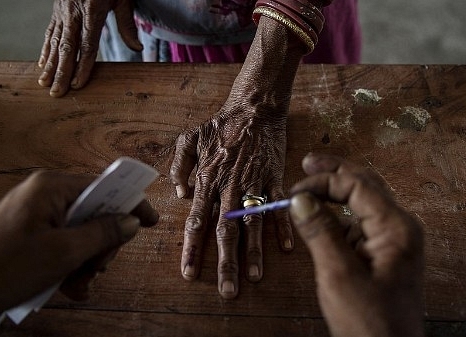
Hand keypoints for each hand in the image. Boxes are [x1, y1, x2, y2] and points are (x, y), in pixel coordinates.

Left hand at [0, 171, 157, 332]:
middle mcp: (43, 196)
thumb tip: (131, 221)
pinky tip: (69, 288)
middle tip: (96, 269)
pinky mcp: (28, 236)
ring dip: (86, 261)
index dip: (129, 204)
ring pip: (80, 233)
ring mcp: (34, 216)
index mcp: (50, 188)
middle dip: (101, 245)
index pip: (103, 187)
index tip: (151, 220)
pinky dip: (70, 266)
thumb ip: (103, 234)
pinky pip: (62, 245)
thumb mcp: (64, 252)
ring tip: (77, 284)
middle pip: (94, 213)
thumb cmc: (3, 269)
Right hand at [38, 0, 141, 96]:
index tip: (78, 85)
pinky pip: (49, 31)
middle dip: (61, 72)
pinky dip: (45, 49)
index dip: (82, 66)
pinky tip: (42, 63)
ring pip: (54, 42)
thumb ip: (126, 24)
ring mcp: (62, 11)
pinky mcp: (56, 10)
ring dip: (49, 64)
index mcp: (92, 11)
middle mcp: (73, 12)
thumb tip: (137, 48)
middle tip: (57, 93)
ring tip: (44, 83)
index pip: (87, 45)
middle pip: (67, 48)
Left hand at [170, 100, 292, 298]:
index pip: (196, 221)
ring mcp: (253, 183)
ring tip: (254, 277)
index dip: (192, 249)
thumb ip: (180, 166)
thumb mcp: (189, 138)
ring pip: (252, 223)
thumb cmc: (221, 124)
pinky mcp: (275, 177)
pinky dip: (282, 226)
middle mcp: (229, 186)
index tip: (189, 273)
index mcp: (207, 179)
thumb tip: (180, 193)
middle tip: (227, 290)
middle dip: (225, 263)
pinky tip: (286, 248)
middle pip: (225, 231)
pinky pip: (278, 205)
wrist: (254, 106)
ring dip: (254, 252)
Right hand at [289, 153, 424, 336]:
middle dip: (335, 173)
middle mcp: (399, 228)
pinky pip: (359, 224)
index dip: (325, 181)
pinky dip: (337, 216)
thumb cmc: (369, 322)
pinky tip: (319, 216)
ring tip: (308, 186)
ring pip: (362, 203)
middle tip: (308, 163)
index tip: (295, 190)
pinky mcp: (381, 254)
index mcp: (397, 228)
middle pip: (365, 186)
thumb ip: (320, 231)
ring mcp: (391, 241)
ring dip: (335, 193)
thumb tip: (300, 199)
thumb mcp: (339, 274)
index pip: (358, 186)